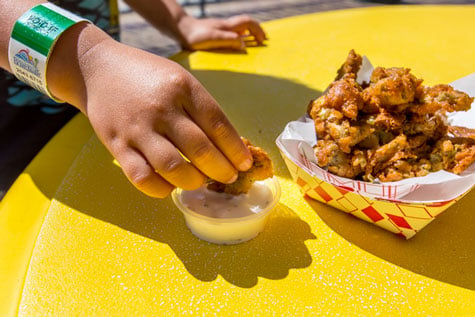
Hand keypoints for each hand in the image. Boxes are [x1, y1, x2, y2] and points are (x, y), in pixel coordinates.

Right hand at [79, 40, 252, 197]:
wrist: (98, 68)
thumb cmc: (147, 75)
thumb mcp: (180, 80)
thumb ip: (201, 108)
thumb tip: (228, 145)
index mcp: (183, 88)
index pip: (219, 125)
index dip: (236, 150)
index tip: (244, 163)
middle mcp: (162, 109)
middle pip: (201, 150)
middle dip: (222, 170)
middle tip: (228, 176)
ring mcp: (138, 128)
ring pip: (174, 168)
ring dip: (194, 181)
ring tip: (200, 180)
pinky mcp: (117, 145)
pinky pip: (142, 177)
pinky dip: (161, 189)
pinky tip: (170, 185)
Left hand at [177, 14, 266, 50]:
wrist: (179, 29)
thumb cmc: (195, 36)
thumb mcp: (213, 39)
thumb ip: (228, 40)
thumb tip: (244, 44)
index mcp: (227, 26)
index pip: (248, 22)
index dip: (258, 30)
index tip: (263, 41)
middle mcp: (225, 25)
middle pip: (246, 22)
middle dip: (257, 30)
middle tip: (263, 40)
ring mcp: (220, 27)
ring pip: (239, 26)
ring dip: (249, 32)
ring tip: (254, 41)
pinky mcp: (214, 31)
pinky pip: (232, 31)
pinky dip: (239, 35)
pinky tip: (237, 43)